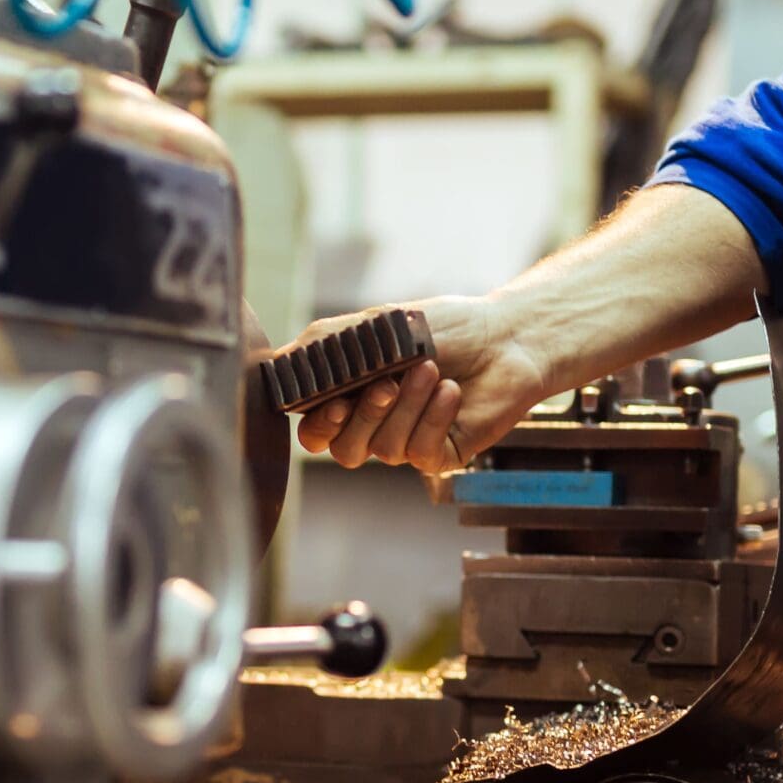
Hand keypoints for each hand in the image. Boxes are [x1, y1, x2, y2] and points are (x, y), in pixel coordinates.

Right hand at [293, 295, 551, 475]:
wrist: (506, 336)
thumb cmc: (444, 328)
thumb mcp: (374, 326)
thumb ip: (323, 346)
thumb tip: (276, 365)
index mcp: (353, 396)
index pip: (315, 430)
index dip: (319, 423)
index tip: (337, 399)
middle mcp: (376, 425)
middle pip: (342, 450)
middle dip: (363, 416)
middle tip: (386, 383)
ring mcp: (408, 443)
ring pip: (383, 450)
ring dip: (407, 407)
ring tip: (432, 371)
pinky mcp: (441, 455)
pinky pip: (420, 452)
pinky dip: (433, 417)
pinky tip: (450, 390)